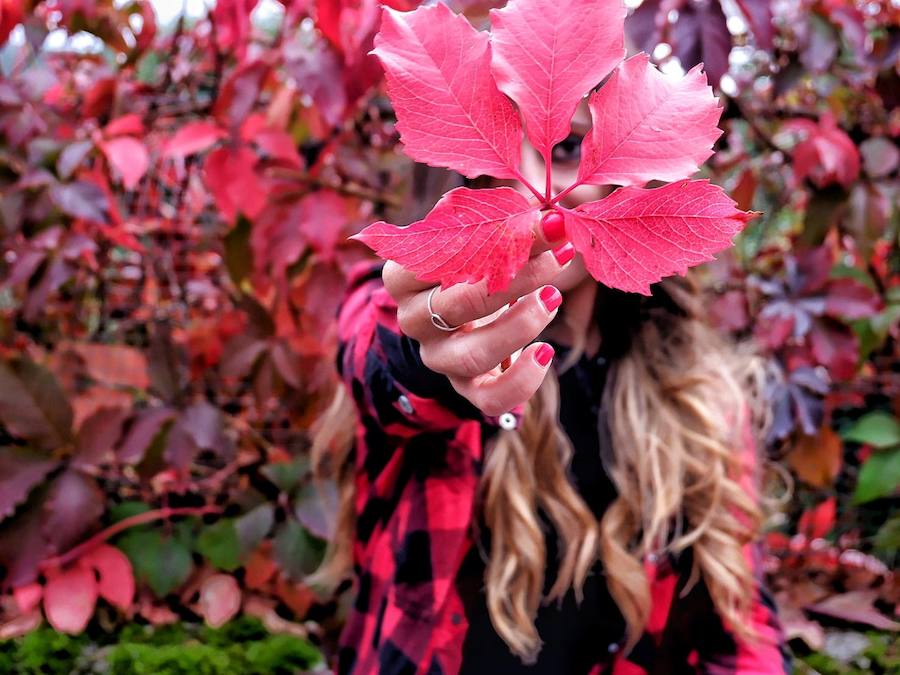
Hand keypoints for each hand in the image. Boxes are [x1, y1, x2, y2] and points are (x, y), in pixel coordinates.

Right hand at [382, 212, 573, 416]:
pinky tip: (545, 352)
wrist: (467, 311)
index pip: (435, 258)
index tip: (542, 221)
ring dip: (520, 326)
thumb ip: (499, 219)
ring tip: (552, 298)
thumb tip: (546, 213)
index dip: (490, 239)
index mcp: (404, 276)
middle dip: (514, 279)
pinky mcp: (465, 388)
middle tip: (556, 256)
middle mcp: (414, 320)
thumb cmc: (473, 262)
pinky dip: (522, 380)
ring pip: (473, 355)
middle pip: (456, 305)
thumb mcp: (477, 235)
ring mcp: (439, 358)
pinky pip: (489, 400)